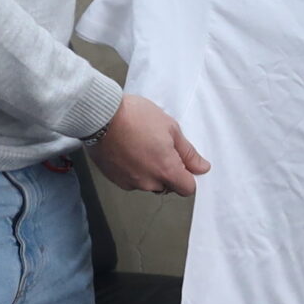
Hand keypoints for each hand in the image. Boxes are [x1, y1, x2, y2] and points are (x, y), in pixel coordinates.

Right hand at [90, 95, 209, 195]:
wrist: (100, 115)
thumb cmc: (135, 117)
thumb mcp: (170, 128)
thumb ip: (188, 152)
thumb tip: (202, 168)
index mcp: (165, 171)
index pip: (187, 188)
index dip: (187, 175)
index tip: (181, 161)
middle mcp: (148, 182)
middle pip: (166, 186)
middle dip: (166, 170)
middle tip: (158, 145)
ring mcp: (129, 182)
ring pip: (147, 182)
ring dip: (148, 170)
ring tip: (140, 144)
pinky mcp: (113, 179)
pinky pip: (130, 179)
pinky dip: (131, 168)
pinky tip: (127, 149)